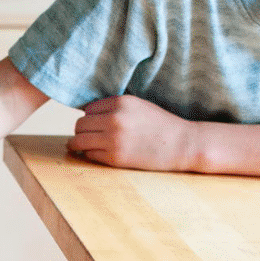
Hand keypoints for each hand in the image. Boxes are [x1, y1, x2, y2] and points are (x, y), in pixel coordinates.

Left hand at [68, 95, 198, 171]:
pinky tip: (99, 154)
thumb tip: (83, 113)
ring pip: (78, 141)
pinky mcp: (114, 158)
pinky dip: (90, 155)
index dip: (90, 117)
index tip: (95, 124)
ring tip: (82, 146)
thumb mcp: (137, 106)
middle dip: (82, 131)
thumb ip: (113, 107)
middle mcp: (114, 119)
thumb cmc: (159, 125)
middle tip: (88, 136)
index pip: (87, 109)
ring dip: (79, 144)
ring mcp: (113, 140)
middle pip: (79, 125)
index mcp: (120, 102)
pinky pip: (89, 155)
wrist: (181, 145)